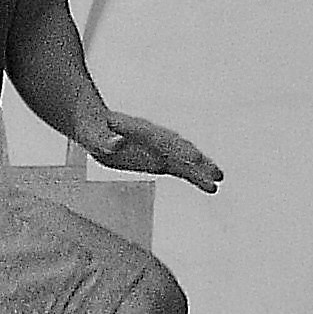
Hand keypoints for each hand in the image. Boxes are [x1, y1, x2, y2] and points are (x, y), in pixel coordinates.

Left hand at [88, 110, 223, 192]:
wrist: (97, 126)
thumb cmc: (93, 132)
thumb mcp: (93, 137)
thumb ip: (105, 141)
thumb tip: (115, 143)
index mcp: (142, 132)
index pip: (165, 141)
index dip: (180, 149)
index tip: (195, 157)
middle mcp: (157, 139)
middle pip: (181, 150)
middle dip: (197, 161)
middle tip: (215, 173)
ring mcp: (161, 149)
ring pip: (186, 160)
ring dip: (202, 170)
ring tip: (219, 181)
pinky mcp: (162, 160)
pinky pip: (182, 169)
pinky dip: (196, 176)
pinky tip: (211, 187)